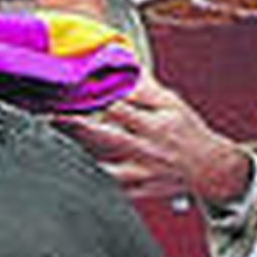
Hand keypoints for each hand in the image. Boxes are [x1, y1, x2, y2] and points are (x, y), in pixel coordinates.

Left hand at [57, 77, 250, 204]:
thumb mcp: (171, 103)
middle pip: (101, 137)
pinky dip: (86, 182)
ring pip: (100, 168)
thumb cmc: (187, 133)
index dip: (90, 96)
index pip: (118, 106)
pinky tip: (64, 172)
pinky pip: (106, 189)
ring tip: (48, 145)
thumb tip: (120, 66)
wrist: (210, 170)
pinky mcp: (135, 190)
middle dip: (72, 126)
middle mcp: (144, 148)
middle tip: (46, 115)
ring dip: (74, 157)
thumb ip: (143, 88)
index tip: (66, 88)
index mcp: (154, 123)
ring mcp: (138, 172)